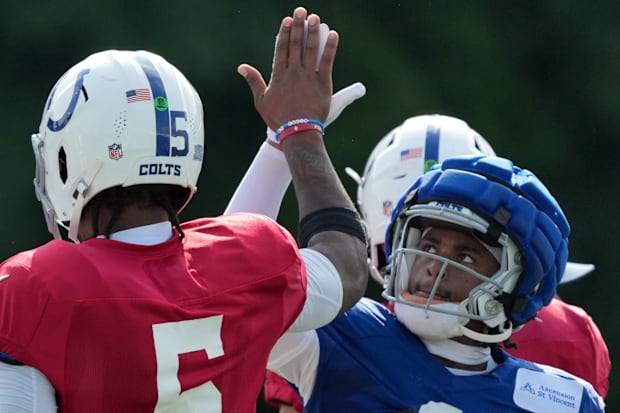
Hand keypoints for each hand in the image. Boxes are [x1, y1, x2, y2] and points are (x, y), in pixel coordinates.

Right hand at [238, 7, 336, 130]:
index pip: (281, 48)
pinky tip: (333, 35)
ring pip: (311, 49)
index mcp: (278, 76)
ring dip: (313, 32)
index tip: (287, 20)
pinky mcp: (323, 83)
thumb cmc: (277, 119)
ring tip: (315, 18)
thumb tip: (241, 67)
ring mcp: (309, 77)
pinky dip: (330, 47)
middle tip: (301, 11)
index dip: (284, 33)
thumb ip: (253, 81)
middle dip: (298, 26)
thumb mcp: (261, 101)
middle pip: (296, 44)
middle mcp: (294, 73)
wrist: (297, 132)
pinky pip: (327, 61)